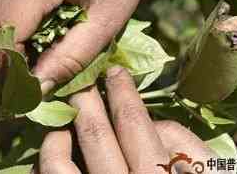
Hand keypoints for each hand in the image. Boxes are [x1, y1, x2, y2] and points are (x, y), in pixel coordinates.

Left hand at [37, 67, 217, 173]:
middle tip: (82, 82)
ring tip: (64, 122)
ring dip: (57, 134)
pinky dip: (47, 164)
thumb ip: (189, 147)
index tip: (115, 72)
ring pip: (57, 163)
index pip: (135, 125)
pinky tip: (55, 153)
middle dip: (85, 99)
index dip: (123, 93)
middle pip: (95, 133)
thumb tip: (154, 120)